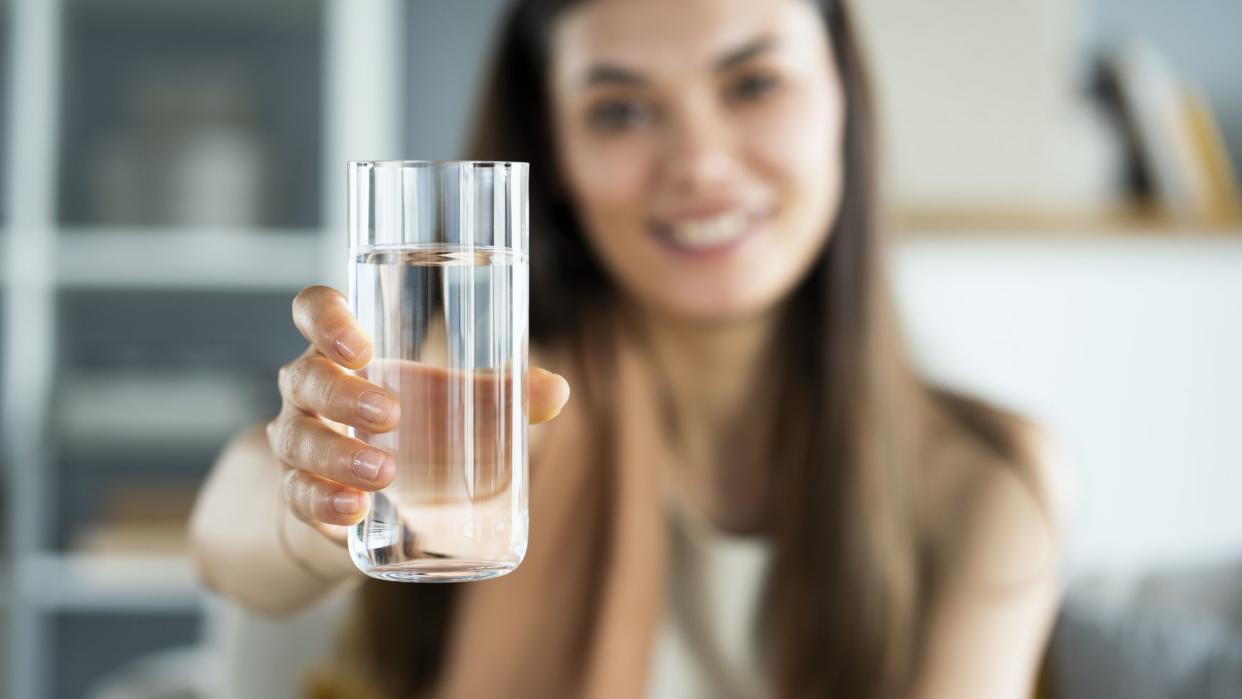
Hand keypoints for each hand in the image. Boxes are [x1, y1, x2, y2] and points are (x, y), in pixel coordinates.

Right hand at [265, 285, 569, 544]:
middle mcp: (311, 391)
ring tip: (384, 472)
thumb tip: (556, 391)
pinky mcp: (299, 494)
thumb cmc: (410, 432)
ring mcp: (297, 442)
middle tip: (391, 414)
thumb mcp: (450, 406)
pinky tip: (353, 509)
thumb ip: (499, 395)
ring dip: (338, 453)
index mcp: (344, 352)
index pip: (313, 312)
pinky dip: (324, 500)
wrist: (362, 507)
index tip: (359, 343)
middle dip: (343, 392)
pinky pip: (297, 494)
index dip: (324, 317)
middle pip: (304, 376)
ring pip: (296, 438)